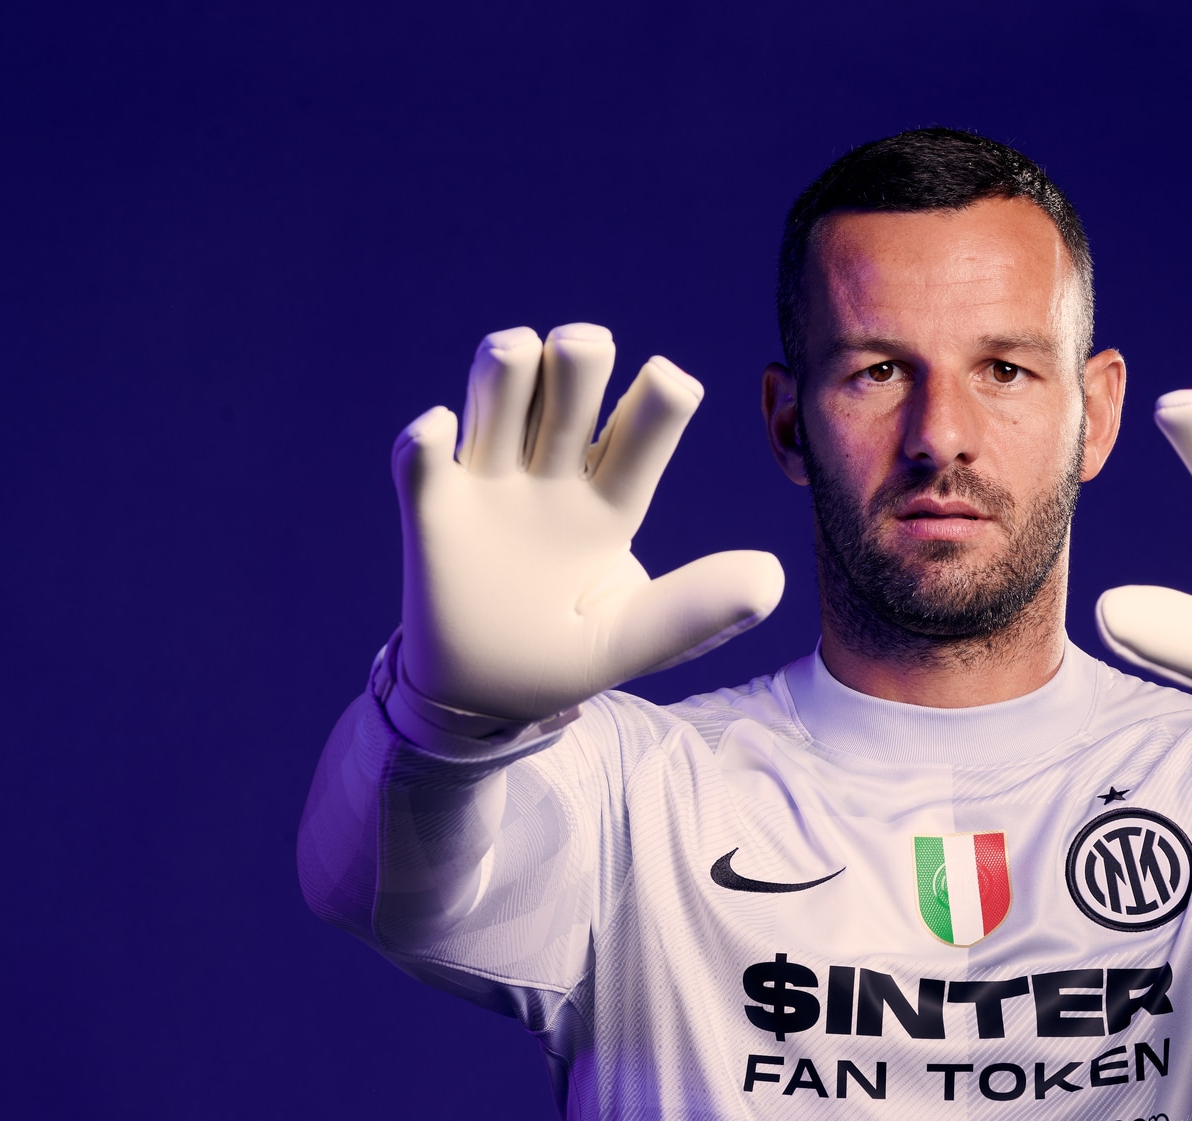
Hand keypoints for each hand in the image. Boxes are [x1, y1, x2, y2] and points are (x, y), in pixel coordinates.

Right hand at [393, 324, 783, 721]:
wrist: (483, 700)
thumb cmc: (564, 654)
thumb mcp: (632, 640)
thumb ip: (694, 611)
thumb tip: (774, 577)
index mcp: (611, 501)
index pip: (642, 429)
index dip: (658, 399)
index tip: (670, 384)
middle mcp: (552, 477)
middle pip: (568, 389)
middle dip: (578, 357)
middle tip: (584, 349)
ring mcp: (489, 488)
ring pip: (496, 397)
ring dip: (504, 367)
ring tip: (517, 353)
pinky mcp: (431, 514)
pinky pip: (418, 460)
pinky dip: (424, 439)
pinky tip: (438, 430)